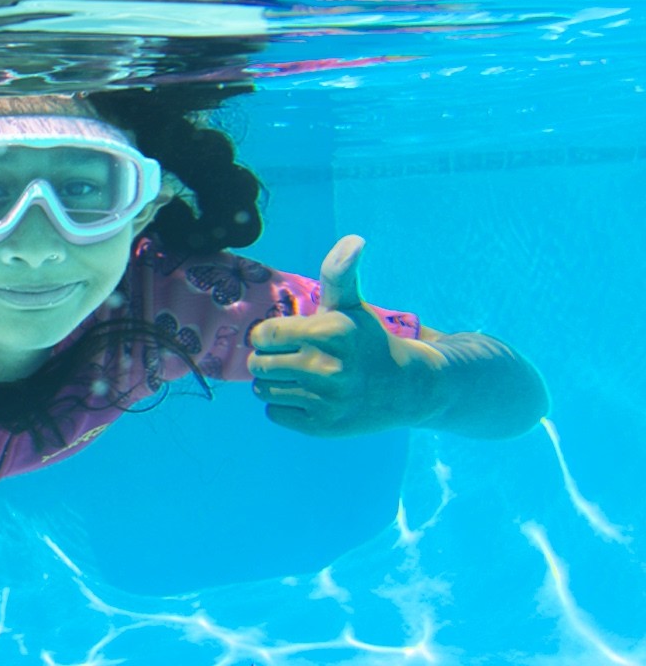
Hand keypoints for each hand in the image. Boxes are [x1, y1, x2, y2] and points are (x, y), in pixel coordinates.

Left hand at [247, 235, 432, 436]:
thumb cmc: (367, 340)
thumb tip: (354, 239)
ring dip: (274, 384)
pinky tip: (309, 398)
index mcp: (327, 331)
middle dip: (270, 360)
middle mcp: (324, 366)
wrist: (407, 387)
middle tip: (294, 359)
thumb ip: (338, 273)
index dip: (269, 336)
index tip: (286, 338)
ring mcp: (323, 399)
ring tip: (300, 378)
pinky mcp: (321, 426)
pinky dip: (284, 406)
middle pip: (258, 365)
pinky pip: (275, 413)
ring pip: (263, 390)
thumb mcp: (352, 305)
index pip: (262, 335)